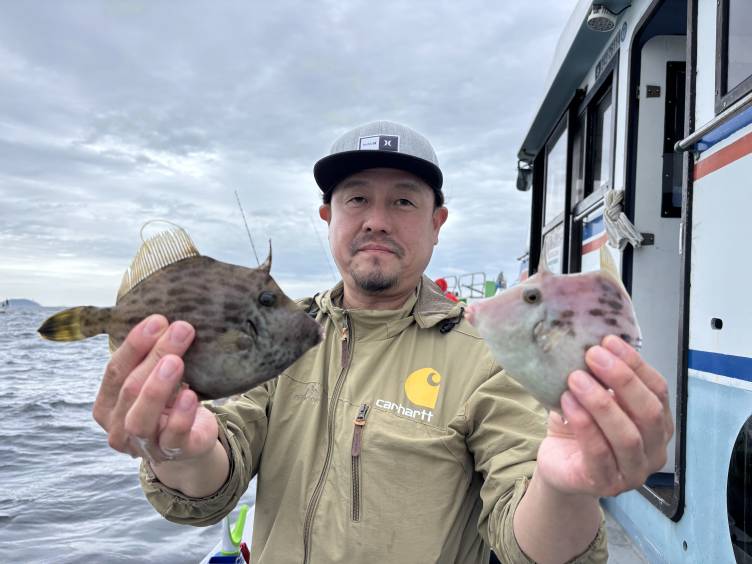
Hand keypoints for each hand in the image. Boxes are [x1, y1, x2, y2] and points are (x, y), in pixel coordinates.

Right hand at [92, 315, 218, 465]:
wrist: (190, 443)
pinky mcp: (172, 453)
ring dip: (158, 386)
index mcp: (107, 406)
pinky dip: (180, 415)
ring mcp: (143, 445)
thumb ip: (152, 358)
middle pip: (130, 389)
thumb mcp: (154, 380)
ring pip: (141, 418)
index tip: (157, 320)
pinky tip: (191, 395)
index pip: (114, 371)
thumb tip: (168, 320)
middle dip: (154, 355)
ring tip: (176, 361)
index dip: (134, 345)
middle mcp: (118, 428)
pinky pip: (172, 436)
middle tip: (180, 329)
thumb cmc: (168, 404)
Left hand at [535, 335, 673, 497]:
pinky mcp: (605, 484)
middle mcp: (653, 450)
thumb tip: (595, 341)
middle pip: (648, 413)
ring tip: (575, 378)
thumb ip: (602, 377)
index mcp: (658, 424)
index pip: (658, 390)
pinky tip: (567, 403)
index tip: (609, 340)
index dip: (636, 364)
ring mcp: (632, 473)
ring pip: (626, 436)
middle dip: (622, 380)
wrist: (557, 463)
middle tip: (593, 355)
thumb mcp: (594, 397)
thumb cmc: (580, 426)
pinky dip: (584, 424)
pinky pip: (599, 453)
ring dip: (601, 402)